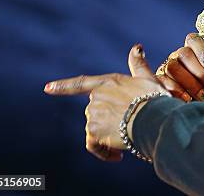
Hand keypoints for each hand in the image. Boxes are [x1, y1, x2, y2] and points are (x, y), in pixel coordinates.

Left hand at [44, 44, 168, 161]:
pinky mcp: (94, 131)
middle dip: (109, 121)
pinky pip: (94, 145)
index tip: (47, 88)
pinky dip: (104, 152)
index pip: (81, 83)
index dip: (63, 86)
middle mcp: (97, 96)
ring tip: (127, 141)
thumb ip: (138, 65)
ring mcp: (94, 114)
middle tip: (128, 127)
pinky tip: (118, 155)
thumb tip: (137, 47)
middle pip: (96, 112)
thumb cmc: (155, 99)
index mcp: (109, 82)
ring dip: (108, 138)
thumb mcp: (148, 79)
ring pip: (96, 130)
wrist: (155, 119)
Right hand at [158, 33, 203, 110]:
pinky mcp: (161, 85)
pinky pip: (163, 81)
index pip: (193, 39)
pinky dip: (178, 91)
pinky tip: (189, 100)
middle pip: (182, 53)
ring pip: (172, 66)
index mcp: (200, 51)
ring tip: (203, 95)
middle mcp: (183, 57)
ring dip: (190, 83)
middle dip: (199, 71)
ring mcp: (170, 70)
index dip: (201, 51)